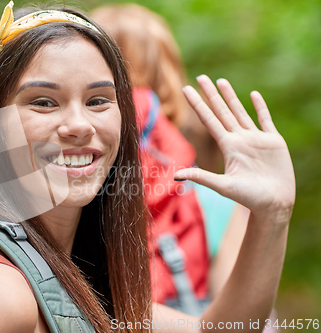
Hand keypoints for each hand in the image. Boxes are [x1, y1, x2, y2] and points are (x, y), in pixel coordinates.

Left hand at [174, 75, 294, 221]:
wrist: (274, 205)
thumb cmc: (248, 198)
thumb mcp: (223, 186)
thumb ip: (201, 176)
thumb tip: (175, 175)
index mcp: (227, 146)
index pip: (208, 119)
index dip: (197, 104)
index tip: (186, 89)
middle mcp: (239, 139)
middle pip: (221, 111)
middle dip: (211, 94)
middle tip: (200, 77)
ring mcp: (256, 139)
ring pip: (240, 112)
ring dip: (230, 96)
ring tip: (221, 81)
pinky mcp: (274, 141)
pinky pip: (265, 119)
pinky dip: (260, 107)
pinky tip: (253, 94)